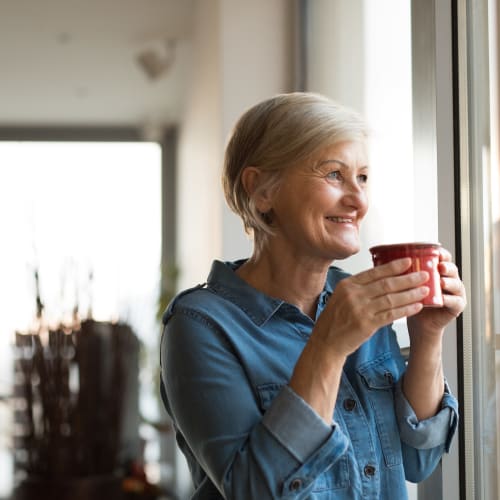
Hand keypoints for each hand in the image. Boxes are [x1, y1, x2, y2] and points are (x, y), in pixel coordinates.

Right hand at [313, 258, 428, 356]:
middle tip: (424, 275)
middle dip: (408, 279)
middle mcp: (353, 295)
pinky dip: (406, 310)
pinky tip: (416, 307)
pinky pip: (391, 314)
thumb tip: (382, 279)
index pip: (374, 272)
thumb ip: (359, 288)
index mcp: (347, 285)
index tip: (408, 261)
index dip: (394, 266)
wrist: (326, 341)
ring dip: (411, 294)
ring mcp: (360, 309)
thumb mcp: (341, 297)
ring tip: (425, 290)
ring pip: (391, 298)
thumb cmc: (334, 320)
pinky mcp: (366, 324)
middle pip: (386, 283)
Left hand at [407, 247, 466, 338]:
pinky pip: (456, 302)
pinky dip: (449, 300)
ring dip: (449, 282)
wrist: (417, 321)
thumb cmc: (411, 299)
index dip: (441, 254)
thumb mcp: (407, 283)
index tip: (435, 251)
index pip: (443, 258)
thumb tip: (384, 257)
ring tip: (441, 282)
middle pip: (452, 269)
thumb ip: (403, 271)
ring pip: (456, 284)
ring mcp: (454, 293)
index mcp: (437, 271)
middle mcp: (448, 279)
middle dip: (447, 267)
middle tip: (439, 267)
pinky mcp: (456, 307)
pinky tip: (442, 299)